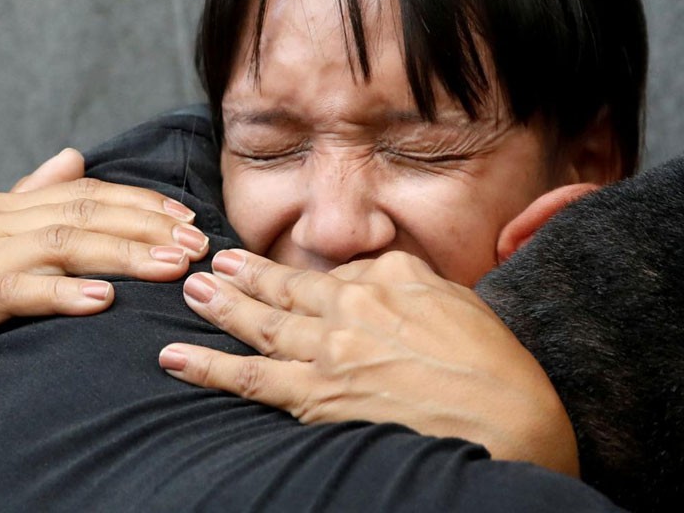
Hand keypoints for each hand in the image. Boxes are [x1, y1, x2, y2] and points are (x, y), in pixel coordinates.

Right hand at [0, 148, 208, 511]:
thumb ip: (34, 201)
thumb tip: (74, 156)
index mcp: (2, 209)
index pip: (86, 194)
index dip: (142, 205)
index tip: (190, 223)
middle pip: (83, 213)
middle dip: (146, 227)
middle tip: (196, 247)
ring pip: (60, 244)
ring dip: (122, 255)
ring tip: (168, 268)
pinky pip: (18, 290)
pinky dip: (62, 293)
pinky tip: (103, 302)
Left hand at [159, 250, 578, 476]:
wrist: (508, 419)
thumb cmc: (495, 364)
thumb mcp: (459, 300)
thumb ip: (410, 281)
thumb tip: (380, 275)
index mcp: (387, 278)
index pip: (333, 275)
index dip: (302, 276)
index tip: (279, 273)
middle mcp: (351, 306)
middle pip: (285, 289)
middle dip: (245, 275)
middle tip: (214, 264)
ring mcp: (329, 350)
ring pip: (260, 324)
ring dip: (220, 307)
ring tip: (192, 291)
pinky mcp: (317, 395)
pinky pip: (252, 378)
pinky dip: (209, 367)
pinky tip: (175, 359)